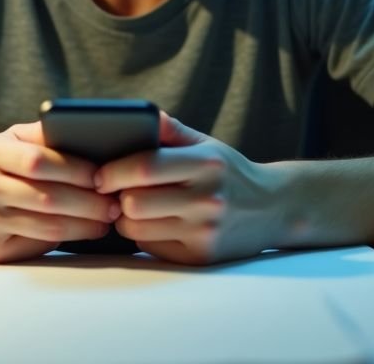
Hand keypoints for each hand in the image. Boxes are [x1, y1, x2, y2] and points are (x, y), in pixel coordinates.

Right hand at [0, 121, 119, 262]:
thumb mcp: (6, 142)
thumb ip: (42, 135)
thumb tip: (92, 133)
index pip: (40, 161)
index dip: (76, 169)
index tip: (105, 174)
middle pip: (48, 197)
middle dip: (90, 202)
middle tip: (116, 202)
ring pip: (48, 225)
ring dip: (85, 224)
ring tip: (107, 218)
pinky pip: (37, 244)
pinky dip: (68, 239)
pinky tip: (86, 231)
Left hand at [95, 113, 283, 264]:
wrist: (275, 208)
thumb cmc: (230, 173)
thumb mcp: (208, 144)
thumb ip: (171, 131)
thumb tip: (139, 116)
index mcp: (206, 163)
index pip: (145, 167)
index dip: (113, 172)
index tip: (98, 174)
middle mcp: (207, 199)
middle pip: (134, 203)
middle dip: (117, 197)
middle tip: (117, 192)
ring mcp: (204, 231)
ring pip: (136, 229)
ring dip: (127, 219)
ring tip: (136, 208)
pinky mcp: (201, 257)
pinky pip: (151, 248)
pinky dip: (146, 237)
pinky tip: (159, 225)